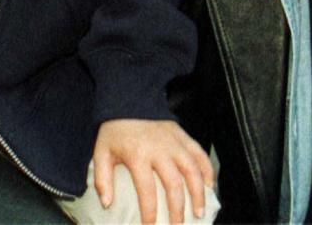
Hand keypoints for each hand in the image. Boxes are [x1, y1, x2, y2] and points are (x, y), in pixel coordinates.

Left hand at [93, 118, 213, 223]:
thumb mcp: (101, 152)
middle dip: (178, 210)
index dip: (150, 213)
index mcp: (138, 154)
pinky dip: (207, 170)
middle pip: (174, 184)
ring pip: (192, 170)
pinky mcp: (183, 135)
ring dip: (198, 193)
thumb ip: (102, 179)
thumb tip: (107, 203)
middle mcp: (159, 149)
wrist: (128, 99)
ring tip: (199, 212)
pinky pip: (200, 153)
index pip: (147, 190)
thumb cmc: (116, 130)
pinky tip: (209, 186)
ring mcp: (174, 141)